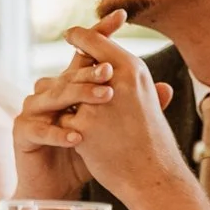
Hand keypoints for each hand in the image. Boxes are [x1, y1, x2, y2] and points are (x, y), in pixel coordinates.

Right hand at [12, 14, 132, 200]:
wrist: (59, 187)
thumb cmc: (86, 155)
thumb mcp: (112, 129)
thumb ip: (133, 107)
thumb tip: (167, 88)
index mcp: (70, 86)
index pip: (86, 54)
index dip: (100, 33)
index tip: (121, 15)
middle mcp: (50, 91)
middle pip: (71, 73)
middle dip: (92, 69)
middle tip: (113, 69)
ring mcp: (33, 109)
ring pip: (55, 95)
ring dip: (80, 95)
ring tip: (106, 99)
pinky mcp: (22, 132)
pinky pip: (39, 128)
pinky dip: (59, 132)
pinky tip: (78, 137)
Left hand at [56, 18, 192, 207]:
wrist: (154, 175)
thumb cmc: (153, 140)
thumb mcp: (149, 101)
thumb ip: (127, 81)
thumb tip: (107, 64)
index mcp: (133, 69)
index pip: (97, 41)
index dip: (82, 36)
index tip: (71, 35)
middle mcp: (116, 80)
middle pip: (79, 62)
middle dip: (68, 66)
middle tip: (55, 64)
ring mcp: (98, 103)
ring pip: (68, 92)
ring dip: (67, 100)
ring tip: (66, 105)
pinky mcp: (83, 127)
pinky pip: (64, 120)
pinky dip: (65, 128)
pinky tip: (73, 137)